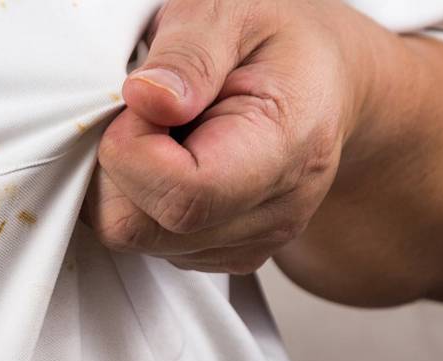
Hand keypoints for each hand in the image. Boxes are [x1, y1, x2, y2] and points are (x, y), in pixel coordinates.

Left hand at [86, 0, 375, 273]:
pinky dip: (140, 202)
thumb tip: (147, 99)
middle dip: (117, 170)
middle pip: (143, 229)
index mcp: (285, 148)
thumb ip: (190, 52)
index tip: (140, 100)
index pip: (184, 195)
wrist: (325, 81)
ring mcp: (248, 242)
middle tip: (144, 114)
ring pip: (136, 240)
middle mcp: (274, 211)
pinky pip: (147, 243)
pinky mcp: (223, 254)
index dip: (133, 151)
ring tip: (166, 133)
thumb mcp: (234, 10)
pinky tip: (172, 159)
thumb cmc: (277, 42)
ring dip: (127, 185)